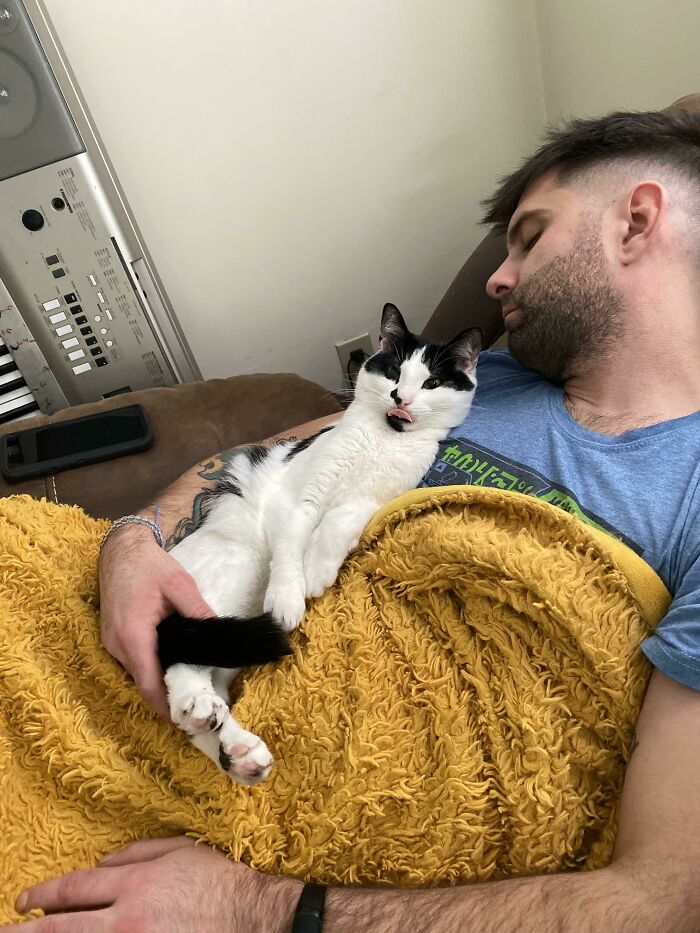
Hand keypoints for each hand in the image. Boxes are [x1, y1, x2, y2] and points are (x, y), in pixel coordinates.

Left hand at [12, 836, 301, 932]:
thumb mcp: (179, 850)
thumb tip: (103, 864)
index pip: (73, 889)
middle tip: (4, 931)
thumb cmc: (219, 879)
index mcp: (133, 883)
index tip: (24, 902)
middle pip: (61, 928)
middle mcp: (126, 920)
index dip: (42, 895)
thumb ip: (137, 853)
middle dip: (25, 932)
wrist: (254, 918)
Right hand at [99, 525, 213, 719]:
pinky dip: (150, 668)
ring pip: (137, 673)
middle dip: (166, 697)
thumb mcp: (179, 584)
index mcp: (133, 634)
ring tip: (188, 688)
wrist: (121, 549)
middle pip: (142, 681)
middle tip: (195, 706)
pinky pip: (132, 661)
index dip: (165, 705)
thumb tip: (217, 632)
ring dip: (158, 682)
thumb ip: (198, 611)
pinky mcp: (113, 637)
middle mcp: (117, 644)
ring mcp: (111, 642)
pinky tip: (171, 667)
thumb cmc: (149, 565)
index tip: (184, 720)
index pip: (148, 682)